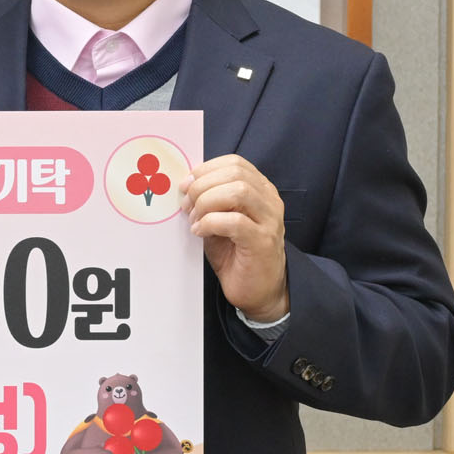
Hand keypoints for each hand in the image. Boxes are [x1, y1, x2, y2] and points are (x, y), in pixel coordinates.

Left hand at [182, 154, 287, 321]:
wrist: (258, 290)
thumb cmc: (236, 254)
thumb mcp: (220, 219)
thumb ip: (209, 200)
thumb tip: (184, 186)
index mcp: (260, 190)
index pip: (235, 162)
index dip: (205, 169)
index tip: (186, 185)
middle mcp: (269, 200)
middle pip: (235, 173)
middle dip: (202, 186)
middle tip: (186, 205)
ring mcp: (270, 220)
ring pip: (238, 192)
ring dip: (207, 203)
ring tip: (195, 219)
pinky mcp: (263, 241)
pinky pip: (235, 221)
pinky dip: (211, 223)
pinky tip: (200, 232)